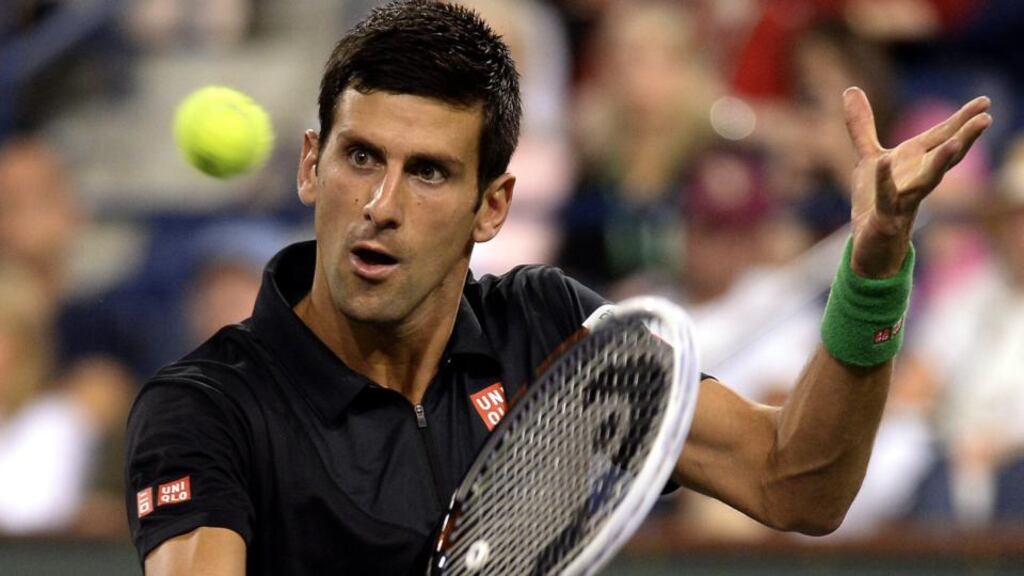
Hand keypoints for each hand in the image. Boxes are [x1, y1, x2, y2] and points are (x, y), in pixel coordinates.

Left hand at [843, 87, 990, 277]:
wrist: (869, 243)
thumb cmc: (874, 199)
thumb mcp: (868, 157)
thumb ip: (862, 125)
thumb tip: (850, 89)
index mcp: (915, 163)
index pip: (942, 137)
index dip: (962, 120)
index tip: (985, 101)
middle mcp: (916, 180)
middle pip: (945, 157)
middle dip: (965, 138)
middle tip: (986, 119)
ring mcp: (904, 200)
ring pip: (928, 181)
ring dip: (941, 163)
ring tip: (957, 144)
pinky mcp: (885, 217)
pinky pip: (885, 197)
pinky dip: (884, 181)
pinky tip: (883, 162)